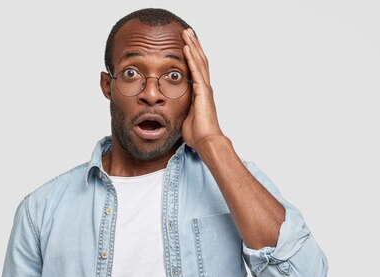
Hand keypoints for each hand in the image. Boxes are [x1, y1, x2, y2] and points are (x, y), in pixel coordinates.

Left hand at [181, 28, 225, 149]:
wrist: (206, 141)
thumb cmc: (197, 134)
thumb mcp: (185, 119)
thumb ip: (182, 111)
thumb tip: (173, 112)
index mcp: (200, 93)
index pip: (196, 69)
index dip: (192, 56)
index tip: (186, 44)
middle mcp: (204, 88)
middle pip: (199, 60)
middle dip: (193, 45)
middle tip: (187, 32)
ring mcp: (205, 88)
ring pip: (199, 61)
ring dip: (192, 46)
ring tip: (187, 33)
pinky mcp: (203, 91)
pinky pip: (196, 71)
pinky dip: (191, 58)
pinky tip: (186, 48)